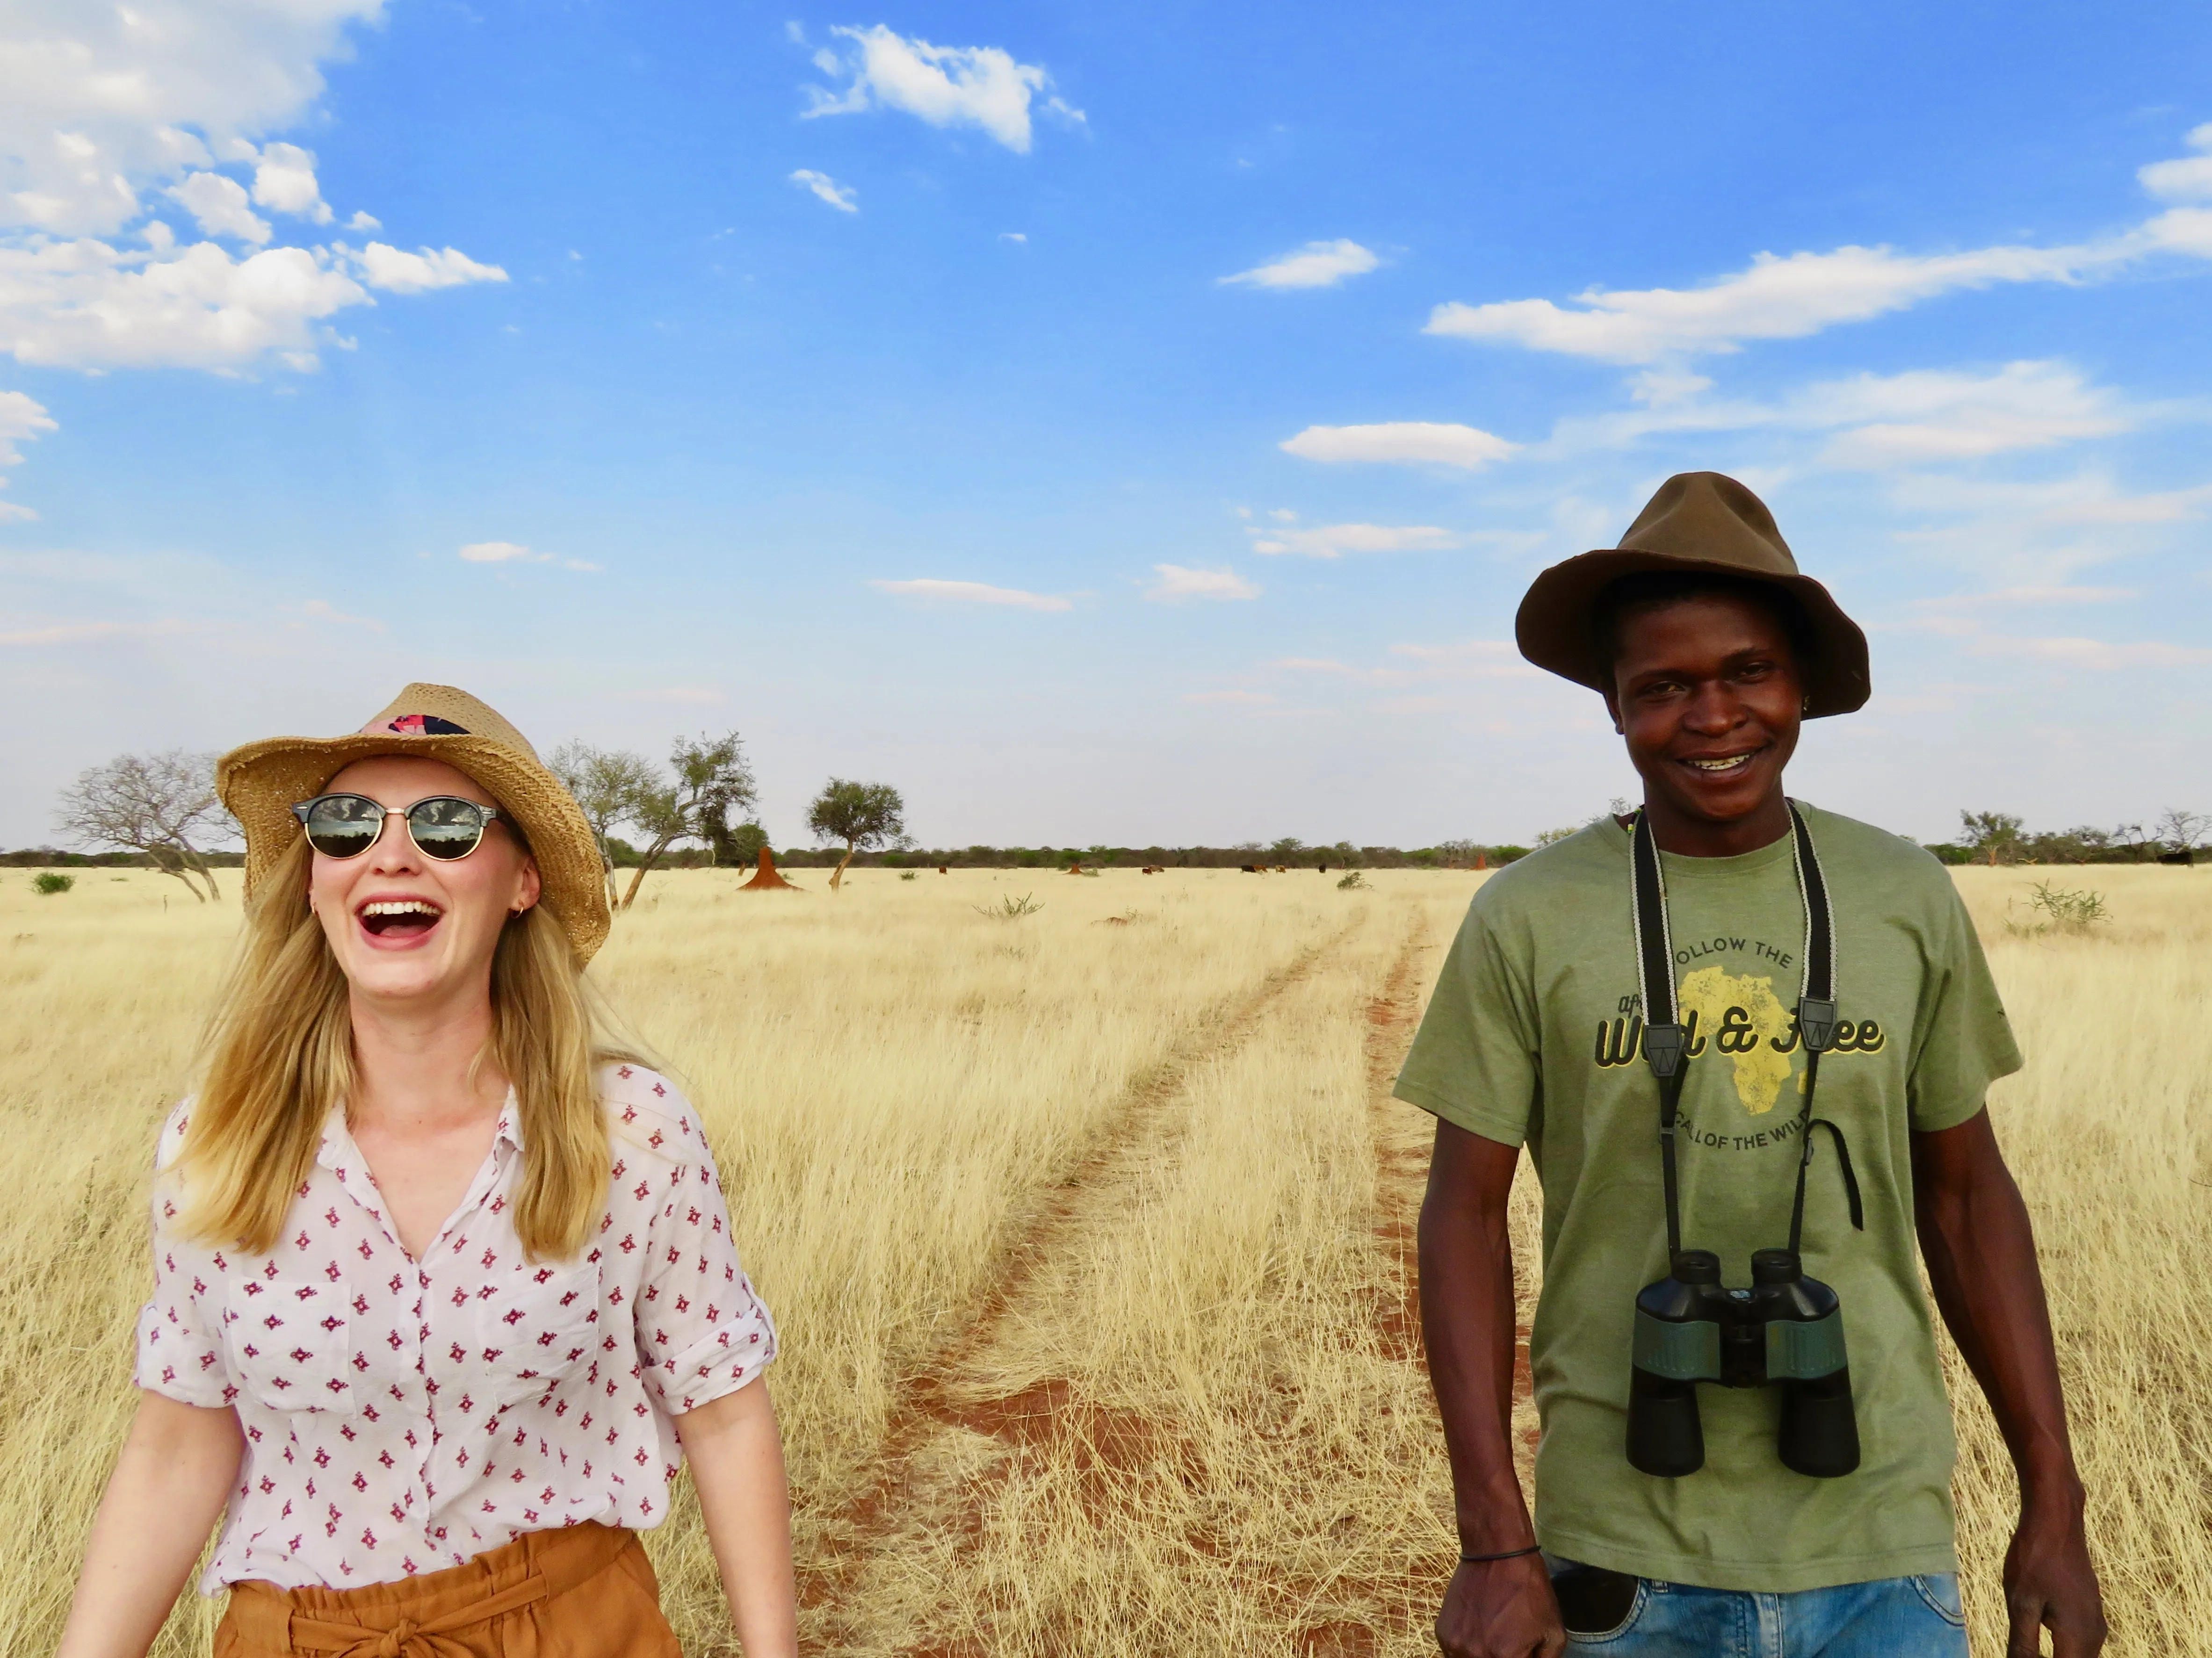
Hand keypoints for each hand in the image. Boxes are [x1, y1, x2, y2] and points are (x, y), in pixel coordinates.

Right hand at [1434, 1553, 1564, 1657]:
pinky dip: (1468, 1651)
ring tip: (1496, 1641)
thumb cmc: (1529, 1591)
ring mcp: (1454, 1645)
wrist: (1496, 1553)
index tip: (1521, 1653)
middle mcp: (1475, 1655)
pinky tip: (1481, 1634)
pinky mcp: (1443, 1633)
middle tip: (1508, 1646)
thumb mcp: (1553, 1632)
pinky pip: (1454, 1655)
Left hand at [2004, 1498, 2105, 1657]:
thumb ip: (2023, 1644)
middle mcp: (2095, 1635)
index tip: (2023, 1653)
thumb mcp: (2021, 1604)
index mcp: (2078, 1638)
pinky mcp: (2090, 1610)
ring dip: (2057, 1655)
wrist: (2057, 1520)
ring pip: (2079, 1655)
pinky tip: (2039, 1634)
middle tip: (2022, 1650)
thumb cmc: (2035, 1559)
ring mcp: (2095, 1621)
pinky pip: (2079, 1641)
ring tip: (2026, 1645)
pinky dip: (2063, 1647)